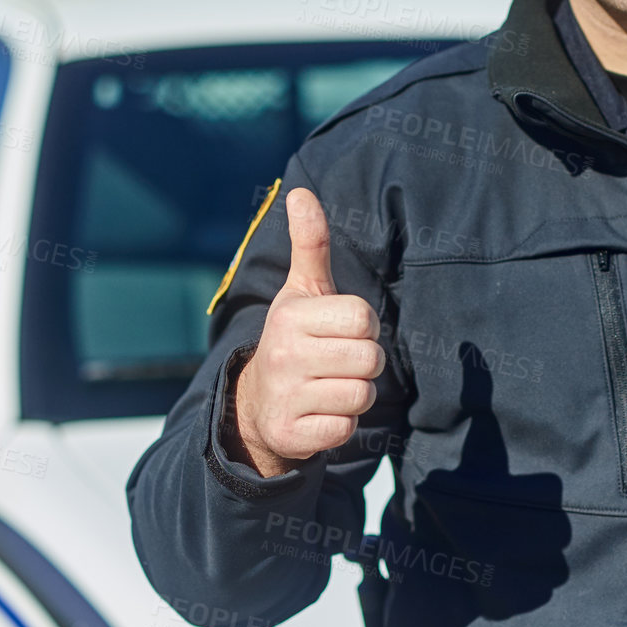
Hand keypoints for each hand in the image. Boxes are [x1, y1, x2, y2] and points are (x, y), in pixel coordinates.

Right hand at [230, 187, 384, 476]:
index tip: (340, 332)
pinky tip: (319, 413)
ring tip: (328, 386)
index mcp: (291, 316)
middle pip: (370, 358)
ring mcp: (285, 396)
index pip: (365, 320)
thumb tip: (301, 191)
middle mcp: (283, 354)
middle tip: (336, 363)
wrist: (255, 405)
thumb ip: (310, 243)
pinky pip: (346, 429)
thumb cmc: (294, 339)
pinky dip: (341, 424)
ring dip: (355, 394)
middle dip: (363, 363)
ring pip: (363, 394)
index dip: (363, 328)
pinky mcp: (291, 435)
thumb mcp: (301, 291)